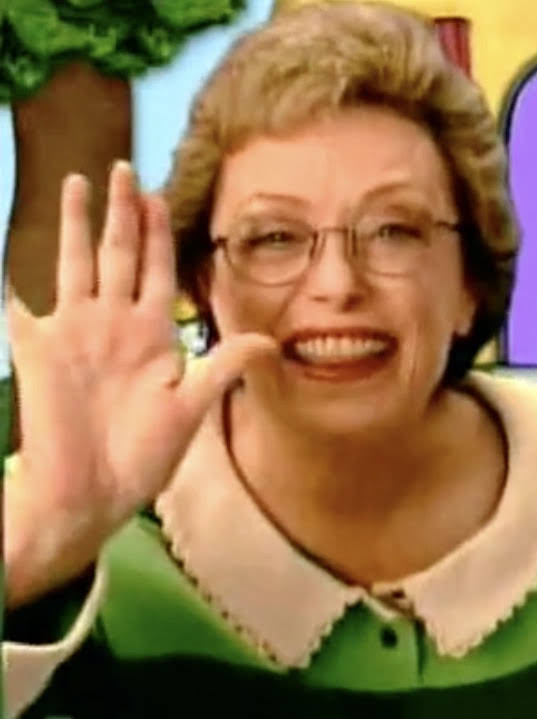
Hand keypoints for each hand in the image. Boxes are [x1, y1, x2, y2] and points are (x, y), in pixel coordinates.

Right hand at [5, 161, 277, 605]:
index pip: (157, 269)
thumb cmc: (143, 455)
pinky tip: (3, 251)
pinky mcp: (36, 347)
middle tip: (124, 169)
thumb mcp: (191, 408)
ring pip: (75, 263)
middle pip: (119, 254)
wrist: (92, 492)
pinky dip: (8, 279)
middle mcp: (114, 323)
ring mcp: (74, 331)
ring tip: (78, 182)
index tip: (160, 196)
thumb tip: (271, 344)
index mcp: (151, 334)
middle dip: (122, 212)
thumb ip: (224, 367)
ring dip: (75, 224)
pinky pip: (17, 303)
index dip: (159, 233)